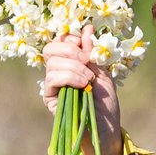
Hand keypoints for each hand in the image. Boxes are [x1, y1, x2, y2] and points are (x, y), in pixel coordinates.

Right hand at [41, 26, 123, 154]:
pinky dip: (69, 77)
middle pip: (52, 47)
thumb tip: (88, 27)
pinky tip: (83, 85)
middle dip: (72, 51)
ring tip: (89, 80)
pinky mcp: (49, 97)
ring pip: (53, 62)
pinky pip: (51, 78)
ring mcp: (52, 84)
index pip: (61, 40)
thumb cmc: (106, 102)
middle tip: (88, 62)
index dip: (73, 39)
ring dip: (75, 68)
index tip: (88, 48)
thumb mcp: (103, 71)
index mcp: (71, 62)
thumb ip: (93, 51)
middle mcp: (58, 71)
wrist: (105, 127)